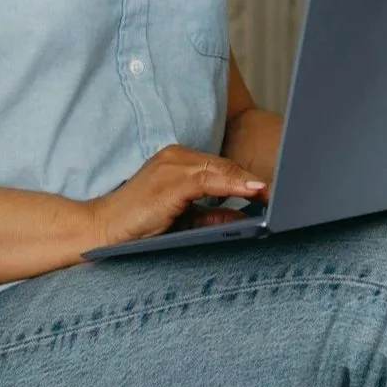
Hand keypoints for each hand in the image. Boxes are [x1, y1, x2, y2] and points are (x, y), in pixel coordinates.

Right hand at [84, 145, 265, 246]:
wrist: (102, 230)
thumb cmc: (138, 226)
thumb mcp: (181, 219)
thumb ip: (210, 215)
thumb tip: (244, 218)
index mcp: (176, 161)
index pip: (220, 166)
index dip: (246, 177)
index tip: (272, 189)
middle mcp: (174, 156)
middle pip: (224, 164)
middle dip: (252, 177)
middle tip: (285, 189)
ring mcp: (171, 165)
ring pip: (220, 169)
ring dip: (248, 181)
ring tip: (274, 192)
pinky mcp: (170, 179)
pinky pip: (209, 179)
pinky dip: (234, 184)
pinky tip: (254, 190)